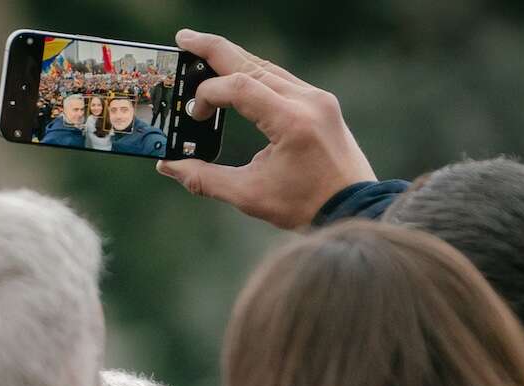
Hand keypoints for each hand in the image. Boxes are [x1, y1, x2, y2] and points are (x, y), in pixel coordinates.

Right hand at [156, 29, 375, 228]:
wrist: (355, 208)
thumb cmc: (306, 206)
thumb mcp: (250, 195)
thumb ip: (205, 179)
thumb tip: (169, 166)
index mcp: (292, 121)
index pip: (240, 88)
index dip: (208, 94)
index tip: (195, 114)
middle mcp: (308, 101)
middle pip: (251, 64)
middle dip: (213, 49)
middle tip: (183, 38)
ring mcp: (317, 98)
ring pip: (267, 68)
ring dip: (234, 60)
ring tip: (203, 52)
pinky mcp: (321, 103)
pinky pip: (281, 79)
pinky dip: (254, 74)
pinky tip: (236, 75)